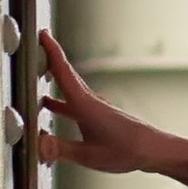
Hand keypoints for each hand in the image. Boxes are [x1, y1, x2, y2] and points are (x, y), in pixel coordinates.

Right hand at [37, 30, 187, 185]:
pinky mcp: (97, 116)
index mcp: (85, 105)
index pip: (63, 71)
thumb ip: (61, 149)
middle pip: (64, 74)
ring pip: (68, 89)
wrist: (153, 151)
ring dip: (53, 79)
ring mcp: (93, 108)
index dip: (52, 51)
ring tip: (35, 74)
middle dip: (49, 59)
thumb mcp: (89, 154)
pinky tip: (50, 105)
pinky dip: (59, 100)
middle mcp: (89, 101)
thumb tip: (38, 143)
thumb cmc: (127, 150)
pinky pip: (72, 103)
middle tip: (34, 45)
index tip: (42, 34)